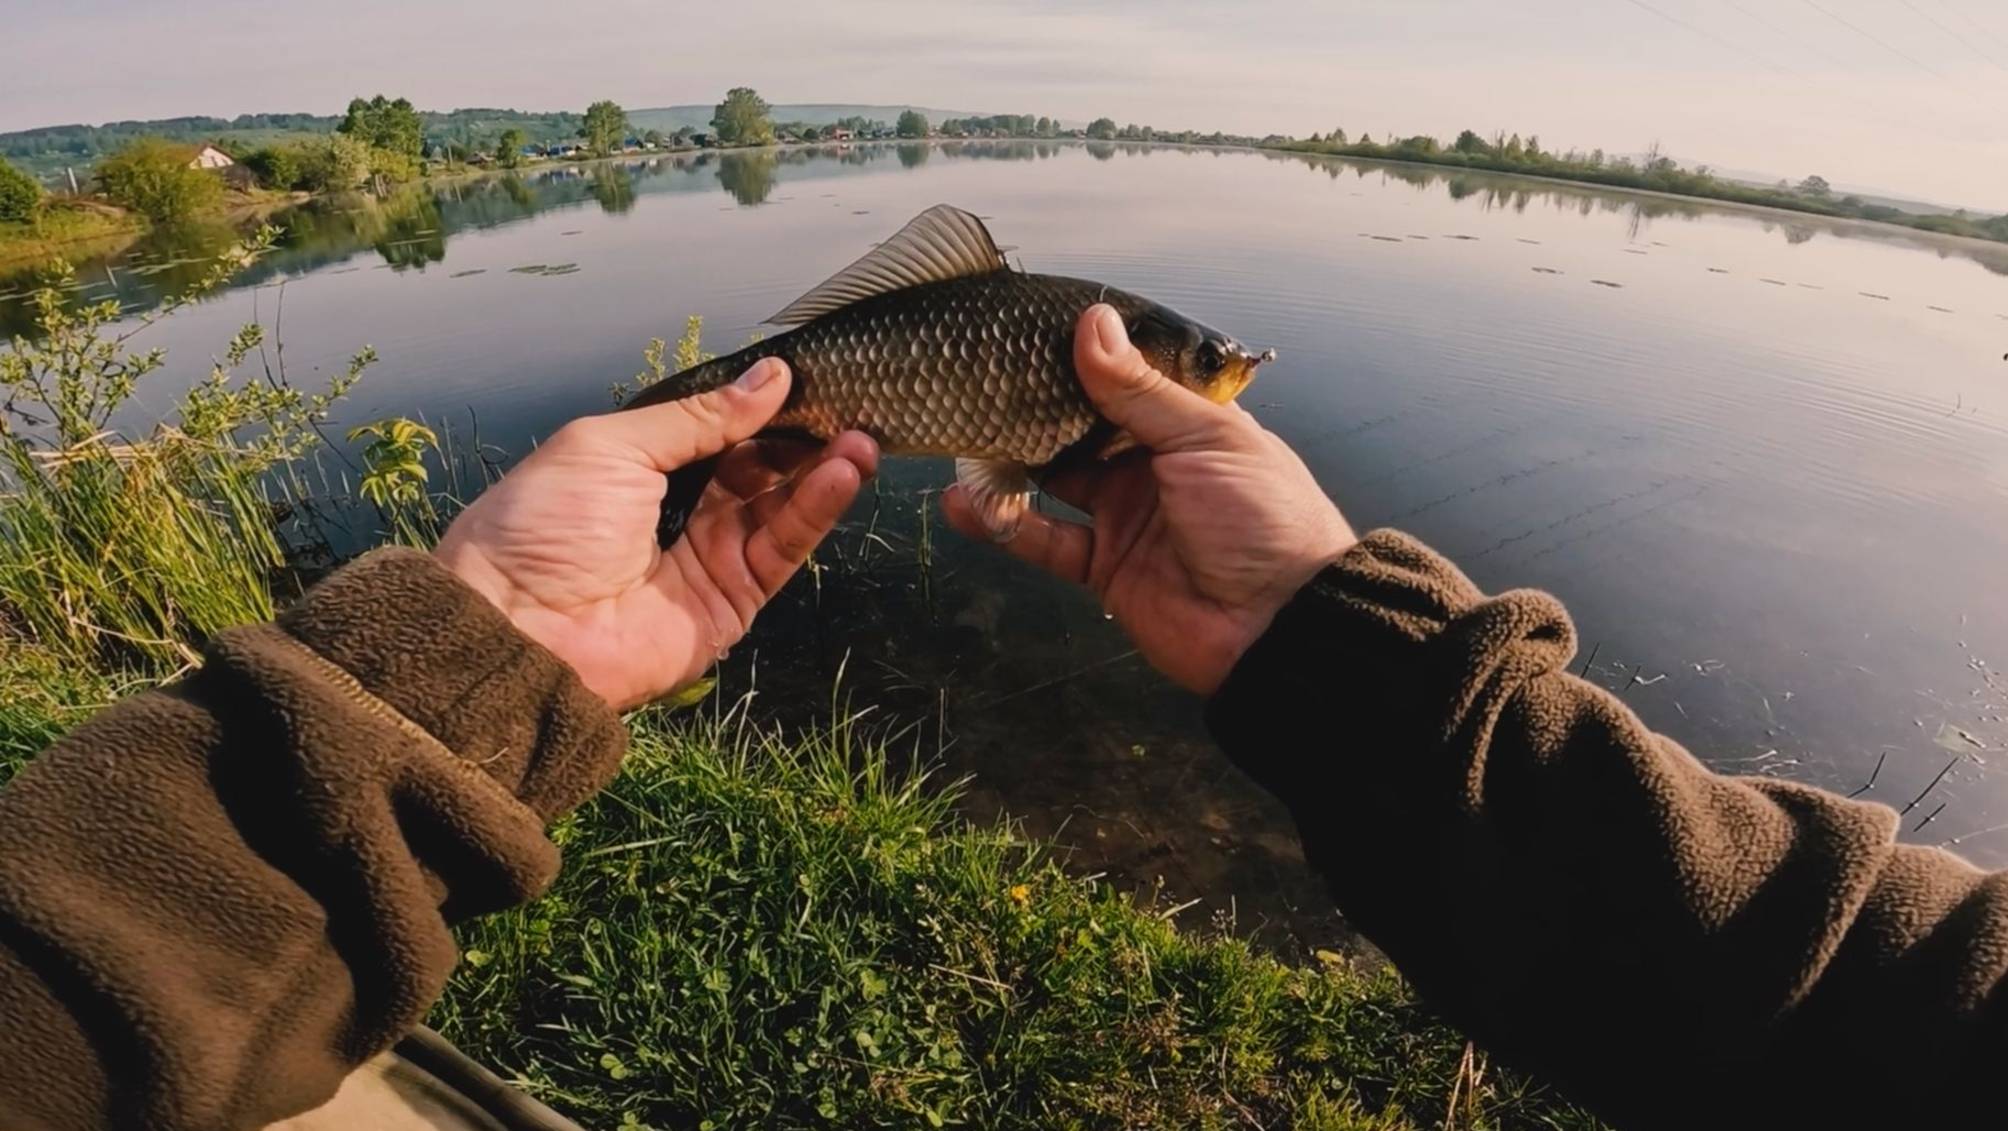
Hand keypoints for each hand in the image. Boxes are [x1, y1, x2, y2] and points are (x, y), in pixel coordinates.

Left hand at [437, 359, 877, 709]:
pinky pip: (780, 552)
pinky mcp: (731, 604)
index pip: (720, 431)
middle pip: (758, 468)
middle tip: (851, 404)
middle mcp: (680, 511)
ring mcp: (708, 560)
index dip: (763, 407)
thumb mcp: (614, 447)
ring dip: (822, 472)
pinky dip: (814, 512)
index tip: (813, 378)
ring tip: (861, 438)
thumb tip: (772, 378)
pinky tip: (841, 475)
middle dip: (803, 437)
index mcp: (642, 468)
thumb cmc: (544, 524)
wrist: (517, 629)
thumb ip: (699, 417)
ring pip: (779, 508)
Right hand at [945, 305, 1354, 693]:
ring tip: (963, 435)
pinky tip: (965, 503)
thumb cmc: (1262, 519)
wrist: (1277, 627)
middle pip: (1081, 426)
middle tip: (981, 380)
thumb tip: (1092, 323)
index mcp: (1189, 424)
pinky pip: (1044, 540)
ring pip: (1054, 479)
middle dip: (1035, 406)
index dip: (1081, 358)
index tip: (1027, 333)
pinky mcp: (1104, 566)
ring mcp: (1126, 515)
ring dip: (1011, 462)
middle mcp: (1154, 464)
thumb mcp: (1205, 438)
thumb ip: (1140, 389)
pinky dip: (1004, 523)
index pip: (1126, 379)